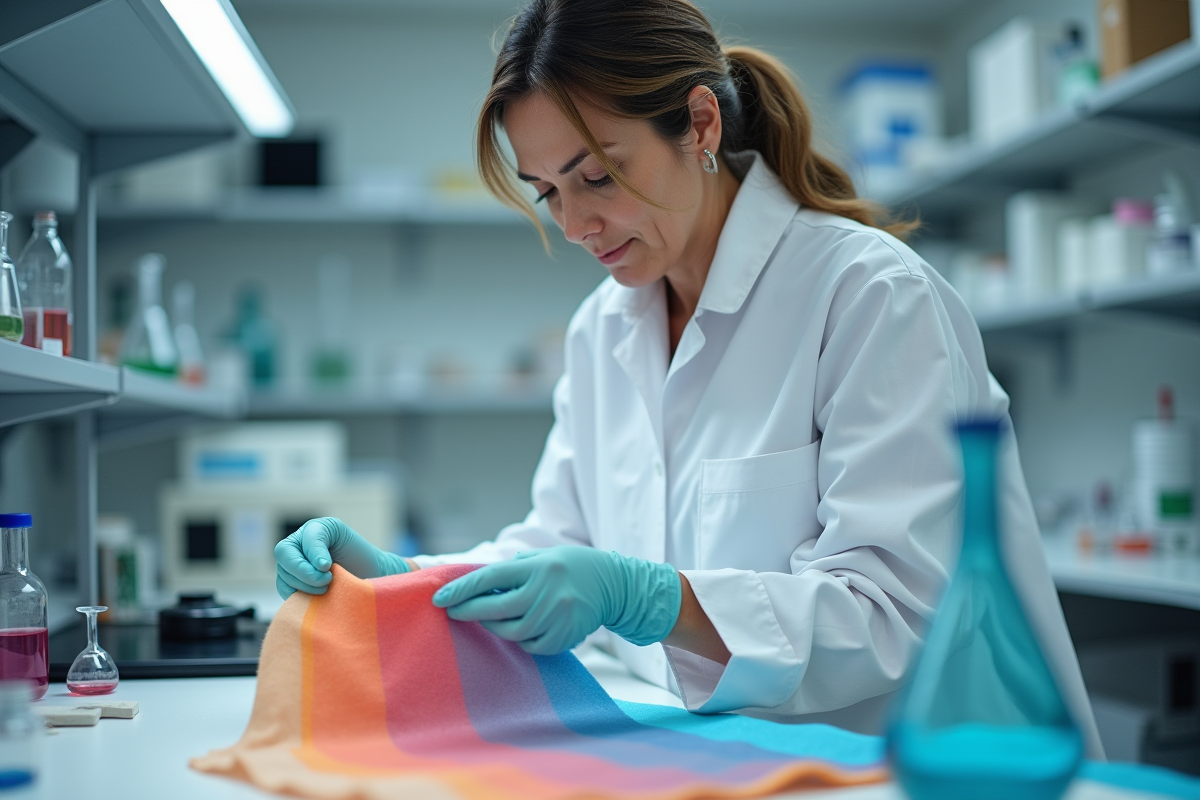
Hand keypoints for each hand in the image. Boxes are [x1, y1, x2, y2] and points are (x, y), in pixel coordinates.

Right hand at [274, 517, 409, 598]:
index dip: (315, 553)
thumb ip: (325, 545)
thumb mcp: (346, 540)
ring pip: (284, 573)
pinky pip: (283, 588)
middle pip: (285, 553)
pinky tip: (314, 595)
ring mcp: (291, 562)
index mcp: (315, 529)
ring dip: (304, 584)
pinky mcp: (290, 582)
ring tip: (326, 588)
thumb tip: (317, 566)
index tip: (327, 567)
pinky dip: (297, 594)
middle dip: (304, 571)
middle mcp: (299, 542)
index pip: (307, 537)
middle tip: (326, 581)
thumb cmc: (359, 557)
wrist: (366, 576)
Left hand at [431, 546, 680, 654]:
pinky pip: (531, 645)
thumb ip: (513, 569)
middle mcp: (546, 591)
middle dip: (468, 612)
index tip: (439, 598)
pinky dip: (522, 639)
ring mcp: (557, 616)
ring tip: (489, 619)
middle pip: (495, 609)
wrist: (615, 585)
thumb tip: (475, 582)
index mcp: (537, 566)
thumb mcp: (544, 556)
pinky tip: (523, 627)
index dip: (461, 589)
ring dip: (495, 627)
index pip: (489, 578)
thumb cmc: (571, 567)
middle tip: (452, 613)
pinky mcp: (565, 636)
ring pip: (511, 631)